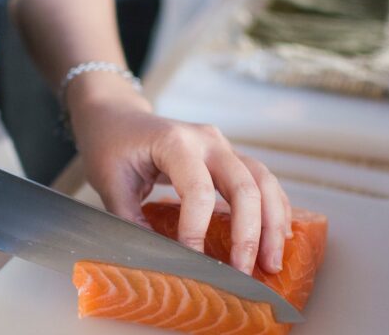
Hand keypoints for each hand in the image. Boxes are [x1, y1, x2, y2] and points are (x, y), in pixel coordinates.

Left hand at [68, 73, 291, 274]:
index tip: (193, 262)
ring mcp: (222, 145)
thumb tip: (157, 261)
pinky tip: (278, 236)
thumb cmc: (110, 147)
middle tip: (246, 272)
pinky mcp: (229, 156)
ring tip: (273, 261)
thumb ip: (131, 221)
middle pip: (244, 185)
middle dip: (249, 233)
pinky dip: (274, 207)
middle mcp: (206, 140)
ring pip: (263, 180)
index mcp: (174, 143)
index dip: (197, 230)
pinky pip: (262, 180)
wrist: (117, 117)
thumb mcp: (110, 184)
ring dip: (272, 223)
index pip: (197, 190)